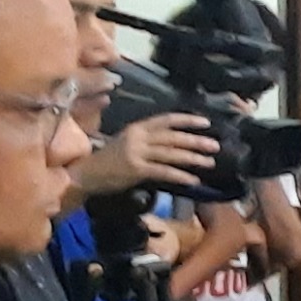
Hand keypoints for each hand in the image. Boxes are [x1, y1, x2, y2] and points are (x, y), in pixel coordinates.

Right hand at [80, 111, 219, 195]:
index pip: (166, 120)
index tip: (206, 122)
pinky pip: (163, 171)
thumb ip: (148, 141)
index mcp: (137, 128)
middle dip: (196, 141)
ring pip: (171, 153)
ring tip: (209, 163)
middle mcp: (138, 137)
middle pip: (172, 137)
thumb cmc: (108, 160)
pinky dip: (180, 175)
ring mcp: (136, 153)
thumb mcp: (127, 143)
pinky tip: (193, 180)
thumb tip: (175, 145)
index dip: (187, 120)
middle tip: (215, 146)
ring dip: (192, 158)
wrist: (85, 173)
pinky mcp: (136, 169)